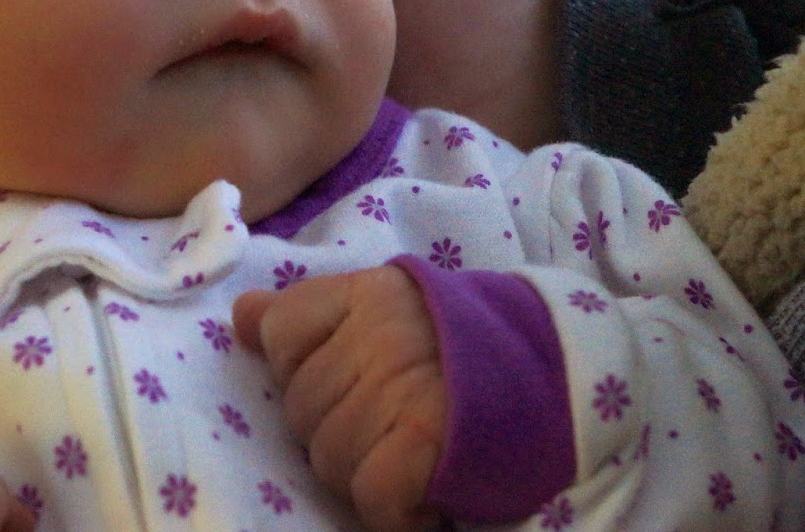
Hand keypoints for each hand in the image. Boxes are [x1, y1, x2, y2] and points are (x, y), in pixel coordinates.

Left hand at [233, 266, 446, 531]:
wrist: (563, 374)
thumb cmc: (461, 345)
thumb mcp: (383, 306)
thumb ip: (309, 313)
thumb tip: (241, 315)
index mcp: (366, 294)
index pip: (282, 330)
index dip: (300, 367)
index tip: (343, 375)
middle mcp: (378, 335)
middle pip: (300, 410)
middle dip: (334, 429)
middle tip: (389, 423)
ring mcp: (399, 389)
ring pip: (328, 460)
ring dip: (364, 473)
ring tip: (408, 454)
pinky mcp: (425, 443)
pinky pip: (371, 496)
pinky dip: (395, 510)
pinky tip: (423, 492)